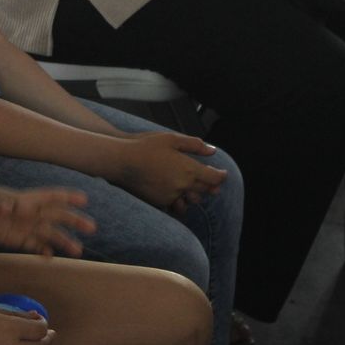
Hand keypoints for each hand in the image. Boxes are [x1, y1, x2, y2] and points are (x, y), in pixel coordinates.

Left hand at [0, 182, 92, 255]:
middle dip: (74, 221)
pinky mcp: (15, 238)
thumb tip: (6, 207)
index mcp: (23, 199)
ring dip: (63, 241)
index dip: (66, 197)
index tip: (84, 198)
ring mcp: (24, 226)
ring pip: (48, 234)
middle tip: (91, 228)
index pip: (49, 197)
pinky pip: (34, 245)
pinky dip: (43, 251)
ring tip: (77, 252)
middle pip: (56, 216)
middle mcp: (28, 213)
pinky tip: (51, 258)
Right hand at [110, 132, 227, 212]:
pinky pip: (175, 205)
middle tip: (212, 182)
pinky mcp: (159, 202)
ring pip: (191, 201)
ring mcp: (171, 195)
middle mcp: (182, 185)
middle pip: (204, 190)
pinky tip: (176, 196)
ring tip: (193, 190)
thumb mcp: (171, 138)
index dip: (221, 176)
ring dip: (195, 196)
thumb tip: (212, 150)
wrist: (121, 161)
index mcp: (188, 169)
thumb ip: (195, 145)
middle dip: (210, 185)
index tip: (223, 173)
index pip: (214, 177)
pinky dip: (179, 201)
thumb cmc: (144, 146)